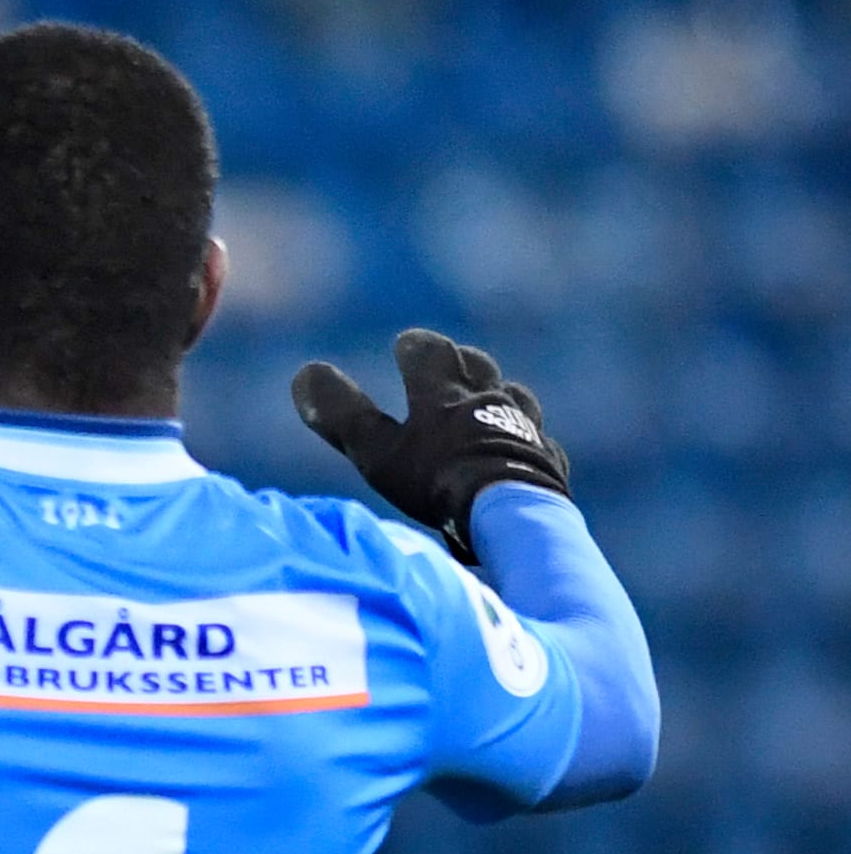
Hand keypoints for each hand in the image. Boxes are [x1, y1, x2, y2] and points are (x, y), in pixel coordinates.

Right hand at [291, 329, 570, 560]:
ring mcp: (525, 428)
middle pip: (477, 367)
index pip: (428, 352)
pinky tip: (525, 451)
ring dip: (501, 395)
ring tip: (494, 401)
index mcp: (444, 392)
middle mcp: (489, 398)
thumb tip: (304, 373)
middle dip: (461, 362)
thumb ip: (341, 414)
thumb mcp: (377, 450)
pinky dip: (527, 440)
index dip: (415, 346)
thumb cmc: (436, 478)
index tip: (406, 344)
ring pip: (515, 398)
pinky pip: (540, 442)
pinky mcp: (548, 461)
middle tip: (452, 363)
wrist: (512, 509)